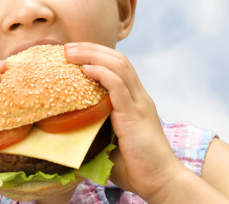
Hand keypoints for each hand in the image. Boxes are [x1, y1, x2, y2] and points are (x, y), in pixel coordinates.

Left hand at [65, 43, 184, 201]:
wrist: (161, 182)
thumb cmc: (136, 167)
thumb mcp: (111, 143)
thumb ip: (96, 131)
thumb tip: (69, 131)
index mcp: (134, 101)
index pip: (117, 66)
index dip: (96, 55)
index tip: (72, 53)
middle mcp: (139, 97)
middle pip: (117, 59)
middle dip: (91, 49)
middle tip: (67, 47)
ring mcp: (139, 104)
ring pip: (119, 66)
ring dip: (93, 55)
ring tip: (71, 52)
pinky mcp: (135, 115)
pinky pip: (119, 86)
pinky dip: (102, 73)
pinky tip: (86, 68)